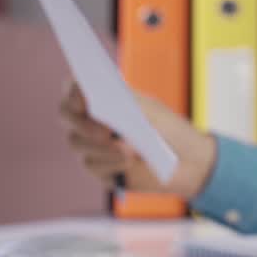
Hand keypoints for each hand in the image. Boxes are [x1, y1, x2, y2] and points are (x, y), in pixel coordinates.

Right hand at [59, 82, 216, 199]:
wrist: (189, 161)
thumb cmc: (170, 129)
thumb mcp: (151, 112)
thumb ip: (127, 104)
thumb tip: (103, 99)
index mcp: (103, 98)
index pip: (74, 88)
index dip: (73, 90)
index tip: (83, 93)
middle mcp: (91, 119)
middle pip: (66, 116)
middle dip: (81, 122)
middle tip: (103, 131)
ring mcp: (92, 145)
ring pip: (76, 142)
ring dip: (101, 146)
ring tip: (128, 150)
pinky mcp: (99, 169)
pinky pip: (92, 165)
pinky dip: (111, 162)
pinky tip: (130, 162)